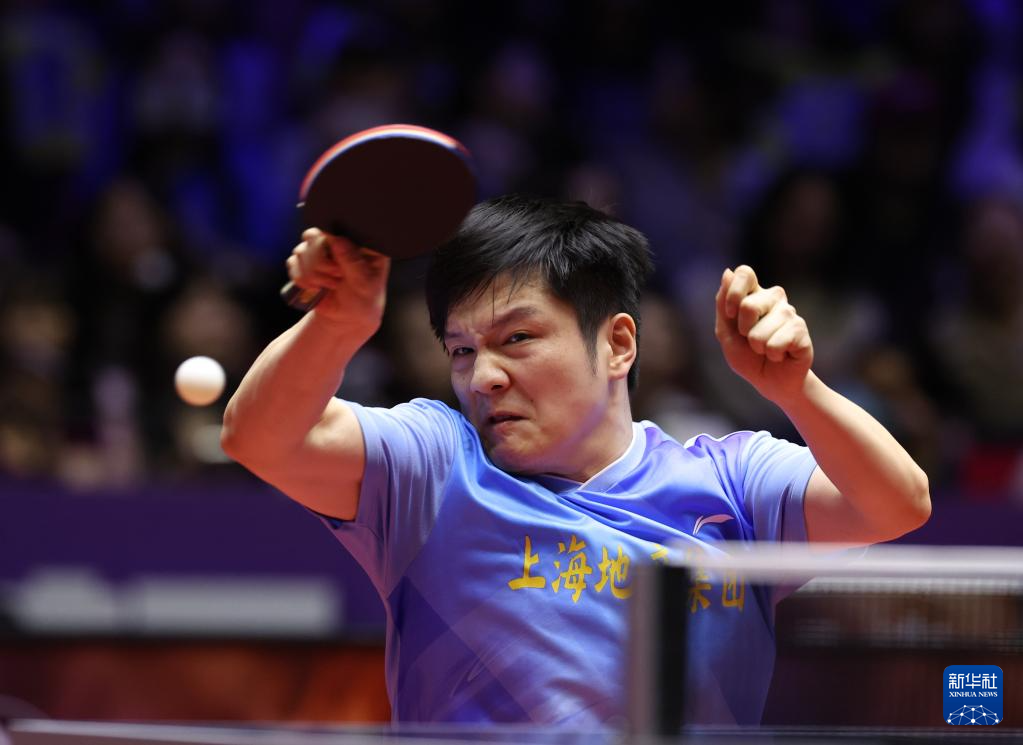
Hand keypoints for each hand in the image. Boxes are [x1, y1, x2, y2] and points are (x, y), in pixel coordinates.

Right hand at [286, 228, 389, 329]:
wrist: (348, 317)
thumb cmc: (364, 299)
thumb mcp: (365, 283)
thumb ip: (352, 261)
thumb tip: (336, 239)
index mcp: (359, 240)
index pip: (340, 225)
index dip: (332, 241)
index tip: (338, 264)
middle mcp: (337, 239)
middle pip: (314, 235)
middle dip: (321, 261)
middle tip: (337, 275)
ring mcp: (320, 250)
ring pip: (301, 250)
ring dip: (314, 273)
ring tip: (331, 285)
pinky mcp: (305, 262)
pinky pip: (292, 263)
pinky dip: (303, 278)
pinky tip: (317, 288)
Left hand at [714, 265, 812, 403]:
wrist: (772, 381)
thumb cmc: (748, 357)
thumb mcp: (726, 334)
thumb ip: (723, 305)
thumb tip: (727, 273)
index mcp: (754, 295)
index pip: (744, 273)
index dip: (734, 292)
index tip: (731, 314)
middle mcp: (774, 299)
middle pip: (748, 305)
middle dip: (743, 331)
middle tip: (751, 340)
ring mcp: (789, 313)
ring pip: (759, 332)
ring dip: (758, 348)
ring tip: (767, 349)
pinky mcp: (801, 329)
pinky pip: (776, 344)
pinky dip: (773, 355)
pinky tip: (781, 354)